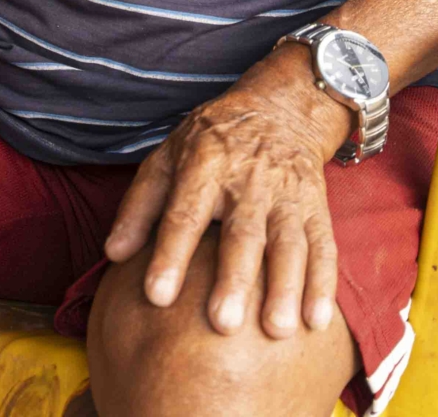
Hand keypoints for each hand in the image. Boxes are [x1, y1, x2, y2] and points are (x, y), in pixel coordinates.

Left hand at [102, 49, 351, 338]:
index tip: (156, 296)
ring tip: (277, 330)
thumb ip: (140, 206)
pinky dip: (323, 285)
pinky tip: (317, 321)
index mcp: (204, 165)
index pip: (184, 214)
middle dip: (234, 279)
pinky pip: (323, 248)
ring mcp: (286, 195)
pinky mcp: (315, 207)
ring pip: (288, 244)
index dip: (170, 255)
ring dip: (286, 288)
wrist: (279, 107)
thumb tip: (113, 254)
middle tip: (222, 324)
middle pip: (242, 234)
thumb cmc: (211, 142)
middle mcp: (248, 180)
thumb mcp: (167, 157)